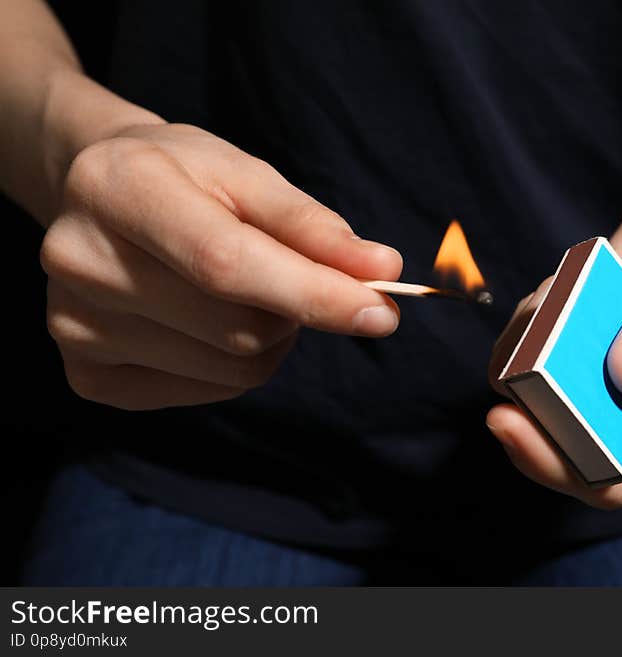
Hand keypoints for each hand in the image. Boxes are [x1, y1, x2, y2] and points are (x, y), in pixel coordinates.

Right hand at [41, 123, 401, 409]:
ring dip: (270, 339)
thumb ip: (313, 226)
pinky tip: (206, 322)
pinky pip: (206, 393)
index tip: (381, 312)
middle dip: (294, 311)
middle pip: (237, 329)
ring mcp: (73, 326)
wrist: (101, 194)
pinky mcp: (86, 375)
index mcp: (117, 188)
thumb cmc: (186, 178)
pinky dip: (233, 365)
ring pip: (231, 370)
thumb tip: (382, 271)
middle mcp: (80, 261)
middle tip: (289, 276)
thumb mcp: (248, 175)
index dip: (312, 294)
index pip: (226, 263)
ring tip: (242, 293)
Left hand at [487, 147, 621, 507]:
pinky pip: (538, 350)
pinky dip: (529, 324)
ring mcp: (616, 369)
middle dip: (528, 412)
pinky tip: (555, 287)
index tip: (507, 419)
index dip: (560, 462)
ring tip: (551, 298)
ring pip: (543, 397)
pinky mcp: (591, 335)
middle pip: (570, 448)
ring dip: (524, 355)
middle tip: (511, 360)